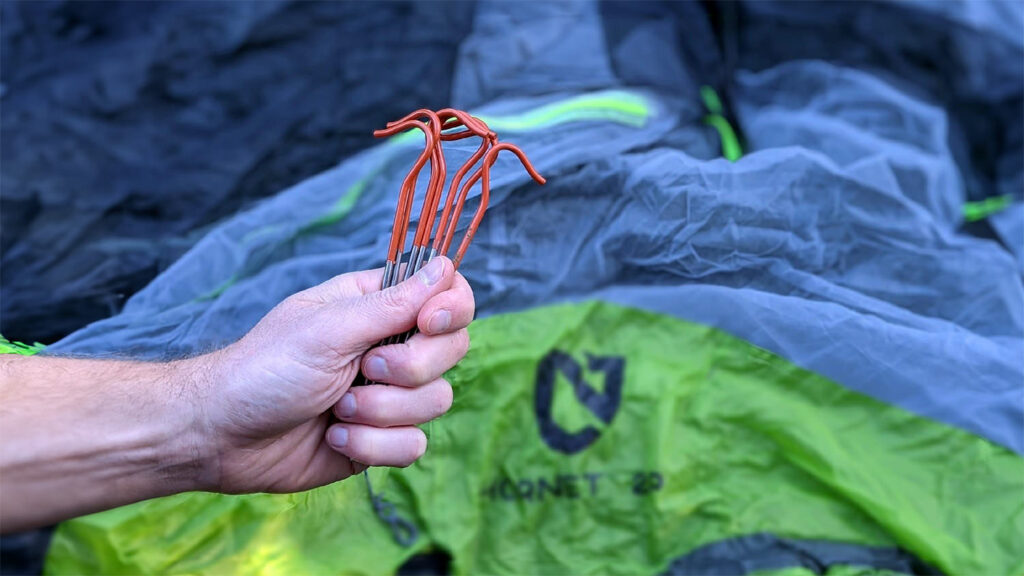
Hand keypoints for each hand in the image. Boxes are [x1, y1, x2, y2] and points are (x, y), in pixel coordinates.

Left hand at [195, 257, 473, 493]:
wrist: (222, 436)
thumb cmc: (265, 369)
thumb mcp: (330, 328)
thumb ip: (394, 303)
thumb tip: (446, 265)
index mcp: (377, 306)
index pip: (448, 295)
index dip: (451, 309)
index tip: (427, 323)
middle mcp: (389, 346)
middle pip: (451, 350)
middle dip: (407, 370)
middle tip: (361, 370)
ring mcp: (388, 394)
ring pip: (436, 402)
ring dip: (381, 412)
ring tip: (335, 410)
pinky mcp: (381, 438)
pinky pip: (413, 445)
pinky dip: (372, 445)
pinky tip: (334, 438)